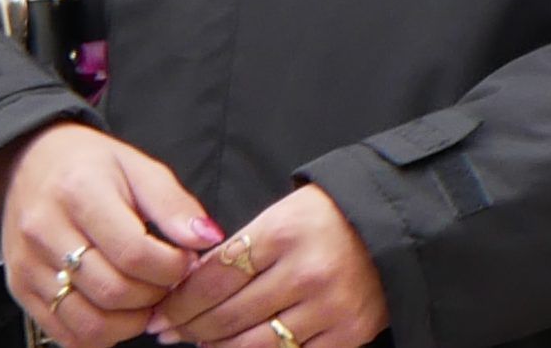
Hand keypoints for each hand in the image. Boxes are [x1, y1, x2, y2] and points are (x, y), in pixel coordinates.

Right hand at [0, 123, 221, 347]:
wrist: (28, 163)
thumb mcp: (136, 167)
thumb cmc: (91, 166)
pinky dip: (102, 334)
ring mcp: (28, 262)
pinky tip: (116, 310)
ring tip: (143, 298)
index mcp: (78, 189)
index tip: (184, 261)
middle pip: (114, 292)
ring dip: (131, 323)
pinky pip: (67, 335)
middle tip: (166, 281)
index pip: (135, 253)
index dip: (172, 268)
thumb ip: (173, 204)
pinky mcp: (20, 287)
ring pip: (91, 323)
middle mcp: (44, 227)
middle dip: (155, 297)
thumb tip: (208, 239)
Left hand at [150, 186, 385, 347]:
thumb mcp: (278, 216)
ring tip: (196, 343)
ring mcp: (328, 308)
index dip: (181, 299)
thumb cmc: (322, 219)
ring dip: (218, 347)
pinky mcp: (347, 335)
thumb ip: (238, 248)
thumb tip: (189, 284)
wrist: (390, 229)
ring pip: (256, 342)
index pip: (215, 276)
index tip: (160, 311)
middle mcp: (303, 273)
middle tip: (166, 332)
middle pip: (230, 312)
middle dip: (190, 326)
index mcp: (280, 233)